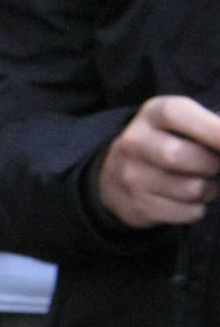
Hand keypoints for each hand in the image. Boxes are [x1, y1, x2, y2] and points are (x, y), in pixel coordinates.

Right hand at [96, 96, 219, 227]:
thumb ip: (209, 126)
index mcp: (151, 114)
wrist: (116, 179)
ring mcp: (131, 176)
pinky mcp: (137, 206)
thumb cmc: (166, 145)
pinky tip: (188, 199)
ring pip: (192, 188)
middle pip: (181, 155)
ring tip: (202, 182)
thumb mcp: (180, 124)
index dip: (211, 128)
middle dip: (212, 164)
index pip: (176, 113)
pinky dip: (199, 208)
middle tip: (215, 165)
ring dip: (209, 188)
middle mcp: (134, 142)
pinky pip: (189, 212)